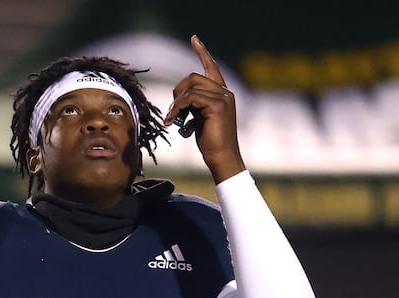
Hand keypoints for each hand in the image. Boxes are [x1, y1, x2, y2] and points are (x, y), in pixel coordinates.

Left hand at [164, 35, 245, 182]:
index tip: (194, 39)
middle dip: (178, 90)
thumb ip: (195, 104)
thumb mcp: (200, 119)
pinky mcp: (217, 106)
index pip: (211, 67)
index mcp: (222, 93)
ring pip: (191, 87)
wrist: (223, 158)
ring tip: (172, 119)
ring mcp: (223, 98)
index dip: (203, 52)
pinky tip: (173, 121)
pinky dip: (177, 109)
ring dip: (176, 103)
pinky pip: (190, 99)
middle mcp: (225, 92)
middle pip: (195, 77)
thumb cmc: (211, 142)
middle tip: (173, 111)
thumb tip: (181, 99)